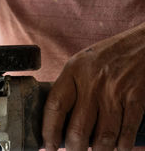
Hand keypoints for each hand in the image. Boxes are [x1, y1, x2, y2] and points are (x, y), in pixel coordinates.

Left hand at [42, 26, 144, 150]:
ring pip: (103, 137)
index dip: (48, 130)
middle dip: (74, 149)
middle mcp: (92, 83)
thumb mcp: (81, 63)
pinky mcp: (136, 98)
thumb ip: (70, 86)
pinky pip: (126, 132)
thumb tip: (59, 119)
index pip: (54, 106)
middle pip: (78, 128)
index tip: (48, 145)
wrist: (142, 43)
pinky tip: (117, 148)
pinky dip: (121, 146)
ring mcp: (115, 92)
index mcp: (73, 71)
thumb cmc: (107, 56)